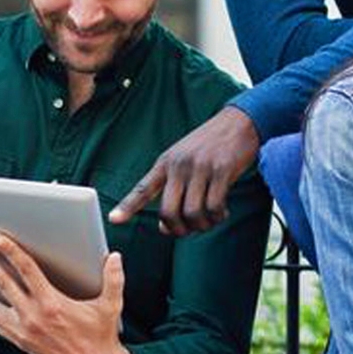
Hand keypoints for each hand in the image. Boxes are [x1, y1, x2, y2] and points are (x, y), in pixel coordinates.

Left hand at [0, 234, 132, 353]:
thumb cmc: (102, 335)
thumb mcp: (111, 305)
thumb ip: (113, 278)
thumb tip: (114, 257)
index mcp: (53, 304)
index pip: (27, 271)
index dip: (12, 252)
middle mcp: (34, 316)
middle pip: (3, 284)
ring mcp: (24, 330)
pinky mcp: (20, 341)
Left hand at [110, 106, 260, 234]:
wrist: (239, 122)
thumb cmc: (211, 144)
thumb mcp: (184, 156)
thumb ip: (174, 186)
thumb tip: (165, 225)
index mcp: (166, 162)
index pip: (143, 188)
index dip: (127, 206)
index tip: (114, 220)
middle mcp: (180, 165)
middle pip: (168, 211)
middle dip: (177, 229)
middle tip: (187, 231)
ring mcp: (201, 168)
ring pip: (192, 212)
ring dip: (201, 225)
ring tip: (209, 222)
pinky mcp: (222, 171)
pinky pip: (215, 205)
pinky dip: (217, 216)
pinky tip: (221, 213)